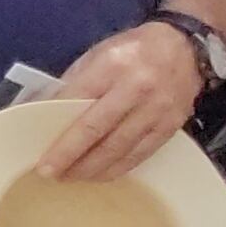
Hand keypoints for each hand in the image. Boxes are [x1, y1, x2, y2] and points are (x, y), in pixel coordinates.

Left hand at [43, 22, 209, 181]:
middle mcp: (136, 88)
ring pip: (119, 147)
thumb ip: (74, 82)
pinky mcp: (171, 125)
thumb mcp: (98, 55)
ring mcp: (157, 109)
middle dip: (70, 155)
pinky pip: (141, 153)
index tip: (39, 146)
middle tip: (50, 173)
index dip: (56, 127)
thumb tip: (45, 111)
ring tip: (71, 177)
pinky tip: (101, 175)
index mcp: (111, 66)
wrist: (186, 48)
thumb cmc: (133, 50)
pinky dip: (119, 168)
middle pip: (97, 129)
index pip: (76, 101)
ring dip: (92, 168)